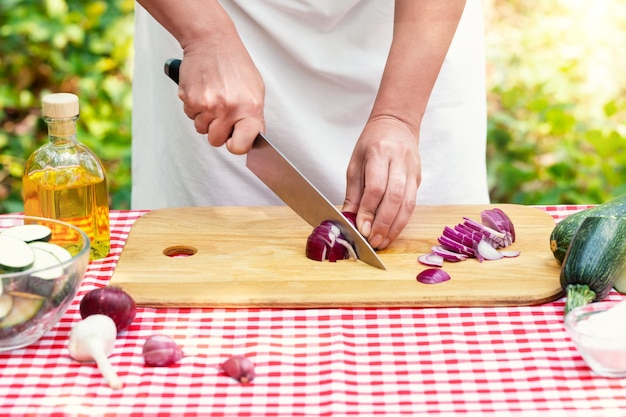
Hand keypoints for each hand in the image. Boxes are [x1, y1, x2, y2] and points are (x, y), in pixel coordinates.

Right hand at [178, 36, 264, 153]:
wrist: (212, 41)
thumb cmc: (235, 65)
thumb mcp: (256, 91)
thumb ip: (254, 117)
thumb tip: (251, 138)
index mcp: (250, 109)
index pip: (241, 146)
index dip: (236, 145)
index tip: (235, 139)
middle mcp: (229, 109)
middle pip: (216, 141)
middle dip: (217, 131)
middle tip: (221, 114)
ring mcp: (209, 105)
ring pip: (201, 129)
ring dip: (205, 118)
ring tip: (213, 98)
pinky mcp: (190, 99)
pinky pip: (190, 116)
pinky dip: (194, 107)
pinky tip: (203, 92)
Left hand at [343, 116, 420, 249]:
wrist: (397, 124)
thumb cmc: (372, 143)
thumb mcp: (355, 162)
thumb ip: (354, 192)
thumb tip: (350, 219)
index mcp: (380, 153)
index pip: (376, 187)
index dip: (369, 210)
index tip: (361, 228)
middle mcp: (399, 161)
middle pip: (394, 197)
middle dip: (383, 223)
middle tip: (373, 241)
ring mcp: (412, 170)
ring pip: (408, 203)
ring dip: (395, 227)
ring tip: (382, 241)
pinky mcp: (418, 178)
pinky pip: (412, 203)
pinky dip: (402, 220)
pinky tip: (392, 232)